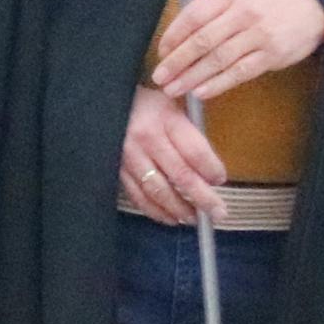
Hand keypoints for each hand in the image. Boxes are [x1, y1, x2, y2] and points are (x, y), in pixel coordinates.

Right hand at [121, 82, 226, 220]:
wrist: (103, 104)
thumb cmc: (146, 106)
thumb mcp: (171, 107)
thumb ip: (189, 136)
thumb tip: (210, 170)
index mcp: (166, 118)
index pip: (195, 150)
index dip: (211, 169)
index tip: (221, 180)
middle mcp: (147, 139)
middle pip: (181, 175)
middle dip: (203, 198)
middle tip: (219, 213)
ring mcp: (129, 157)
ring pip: (159, 191)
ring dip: (179, 208)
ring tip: (195, 218)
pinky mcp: (116, 170)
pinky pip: (138, 196)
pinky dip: (156, 211)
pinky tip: (170, 218)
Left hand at [152, 0, 323, 103]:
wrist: (313, 9)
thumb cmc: (268, 3)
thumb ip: (213, 10)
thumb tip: (179, 37)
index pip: (194, 15)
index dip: (174, 35)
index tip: (162, 52)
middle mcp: (244, 14)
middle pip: (203, 40)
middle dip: (177, 61)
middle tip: (160, 77)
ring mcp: (259, 35)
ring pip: (218, 59)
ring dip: (193, 77)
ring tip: (175, 89)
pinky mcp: (271, 55)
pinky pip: (240, 72)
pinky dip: (219, 83)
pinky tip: (202, 92)